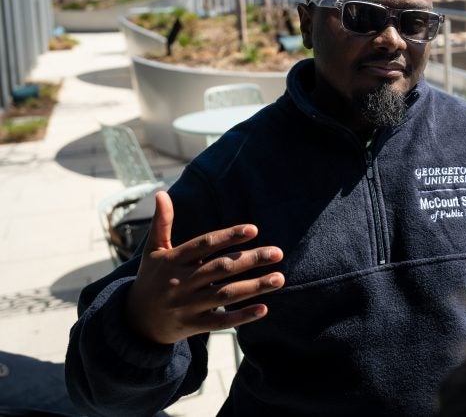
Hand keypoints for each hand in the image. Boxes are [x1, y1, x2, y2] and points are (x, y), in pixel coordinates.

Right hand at [124, 191, 285, 344]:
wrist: (134, 321)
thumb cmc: (151, 279)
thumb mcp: (154, 251)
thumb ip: (162, 223)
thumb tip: (161, 192)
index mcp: (173, 260)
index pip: (205, 245)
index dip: (229, 236)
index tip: (254, 229)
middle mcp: (180, 282)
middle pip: (221, 268)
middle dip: (251, 259)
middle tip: (278, 253)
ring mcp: (186, 305)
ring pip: (225, 294)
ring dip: (254, 287)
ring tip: (279, 278)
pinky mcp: (192, 325)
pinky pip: (220, 321)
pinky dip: (242, 316)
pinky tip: (264, 309)